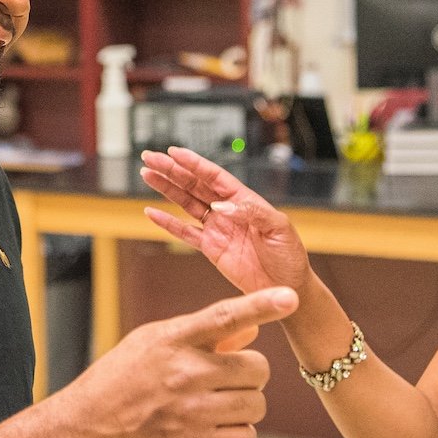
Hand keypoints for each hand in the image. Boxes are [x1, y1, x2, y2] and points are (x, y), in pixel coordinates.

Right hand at [55, 286, 296, 437]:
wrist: (85, 429)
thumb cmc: (120, 380)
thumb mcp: (152, 343)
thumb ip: (201, 336)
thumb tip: (250, 330)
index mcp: (172, 339)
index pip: (223, 317)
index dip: (260, 305)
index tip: (289, 297)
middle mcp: (184, 373)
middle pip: (256, 370)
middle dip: (248, 376)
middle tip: (225, 381)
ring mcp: (191, 412)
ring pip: (256, 406)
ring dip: (244, 406)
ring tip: (216, 406)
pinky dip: (238, 436)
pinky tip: (215, 430)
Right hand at [141, 147, 312, 294]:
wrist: (286, 285)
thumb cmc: (289, 254)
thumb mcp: (278, 227)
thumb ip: (251, 212)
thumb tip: (221, 205)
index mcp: (243, 199)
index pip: (214, 176)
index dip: (193, 163)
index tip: (174, 152)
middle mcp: (227, 209)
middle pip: (194, 185)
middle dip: (171, 170)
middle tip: (150, 157)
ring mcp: (217, 228)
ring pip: (185, 203)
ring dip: (166, 189)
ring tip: (148, 174)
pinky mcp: (210, 248)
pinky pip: (185, 233)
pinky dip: (167, 223)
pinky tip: (152, 213)